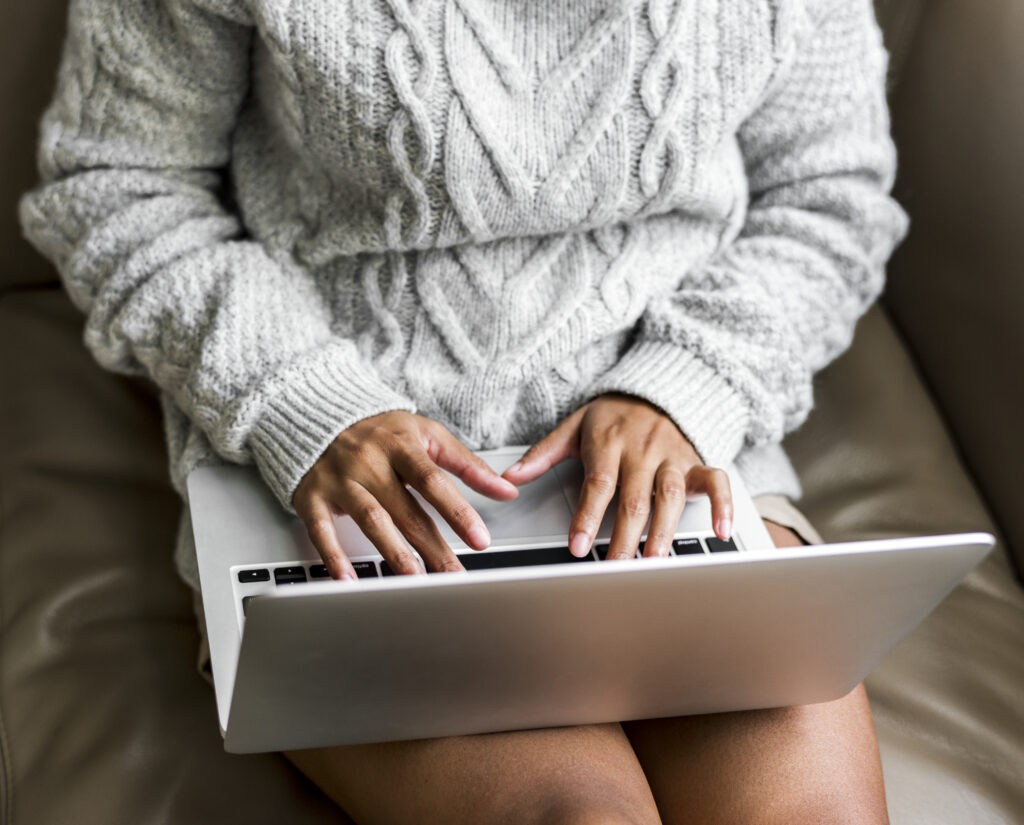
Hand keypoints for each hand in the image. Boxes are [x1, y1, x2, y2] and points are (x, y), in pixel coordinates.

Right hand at [293, 411, 518, 579]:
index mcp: (401, 445)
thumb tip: (507, 490)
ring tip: (415, 580)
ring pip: (371, 520)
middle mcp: (369, 461)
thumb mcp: (428, 435)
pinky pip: (322, 529)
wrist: (319, 414)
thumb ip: (467, 465)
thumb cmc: (382, 430)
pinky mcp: (312, 495)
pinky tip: (349, 579)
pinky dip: (334, 556)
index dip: (458, 512)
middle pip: (407, 510)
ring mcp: (340, 479)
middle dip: (433, 547)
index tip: (480, 540)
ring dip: (394, 553)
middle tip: (454, 576)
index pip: (434, 481)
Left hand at [501, 393, 732, 559]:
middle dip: (625, 538)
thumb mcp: (573, 427)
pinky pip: (717, 481)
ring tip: (653, 562)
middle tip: (616, 569)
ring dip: (663, 532)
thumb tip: (510, 477)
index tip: (578, 546)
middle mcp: (643, 451)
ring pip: (670, 497)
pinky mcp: (696, 462)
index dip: (589, 517)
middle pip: (635, 499)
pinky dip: (723, 505)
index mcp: (609, 443)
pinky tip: (720, 532)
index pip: (599, 484)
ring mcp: (672, 457)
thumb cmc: (611, 417)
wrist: (653, 389)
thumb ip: (543, 454)